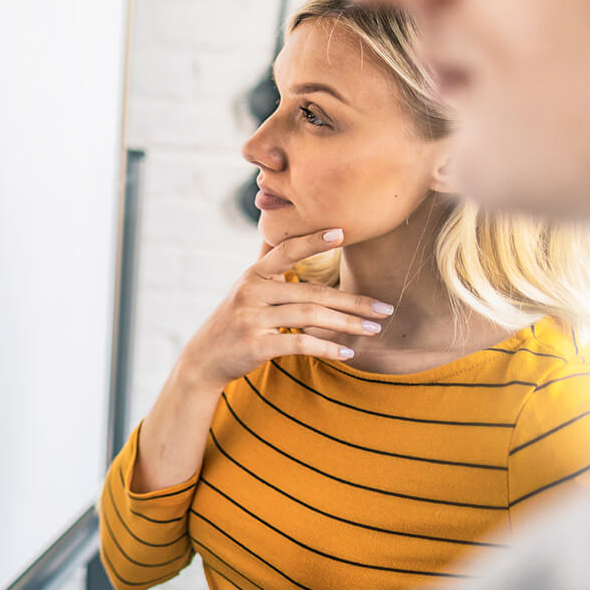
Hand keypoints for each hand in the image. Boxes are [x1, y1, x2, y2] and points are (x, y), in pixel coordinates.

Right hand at [174, 228, 393, 389]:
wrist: (204, 358)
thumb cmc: (232, 322)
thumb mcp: (244, 290)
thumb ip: (265, 267)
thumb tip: (278, 237)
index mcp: (253, 274)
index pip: (286, 251)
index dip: (313, 241)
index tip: (342, 231)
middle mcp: (251, 291)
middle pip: (312, 292)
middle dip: (353, 301)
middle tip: (385, 308)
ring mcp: (252, 318)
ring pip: (310, 316)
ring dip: (347, 324)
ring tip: (374, 330)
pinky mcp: (255, 344)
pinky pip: (299, 343)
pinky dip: (326, 348)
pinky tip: (348, 352)